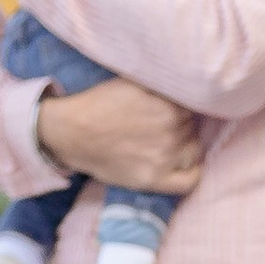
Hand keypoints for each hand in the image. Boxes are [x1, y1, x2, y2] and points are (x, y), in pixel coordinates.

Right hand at [33, 78, 202, 197]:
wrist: (72, 132)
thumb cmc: (99, 104)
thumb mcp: (132, 82)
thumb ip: (160, 86)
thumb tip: (184, 84)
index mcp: (169, 106)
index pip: (191, 108)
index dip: (179, 110)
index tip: (167, 112)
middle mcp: (171, 131)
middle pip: (191, 129)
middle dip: (180, 128)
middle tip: (159, 129)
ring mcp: (165, 157)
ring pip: (192, 152)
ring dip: (184, 148)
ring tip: (165, 145)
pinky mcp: (156, 179)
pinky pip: (190, 181)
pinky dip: (191, 173)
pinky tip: (181, 166)